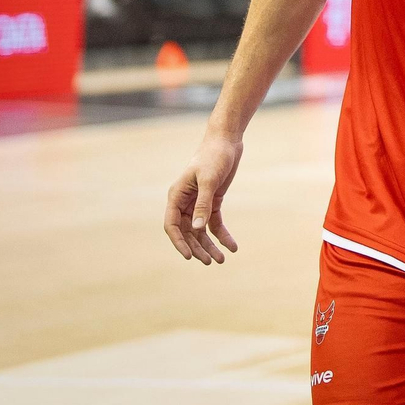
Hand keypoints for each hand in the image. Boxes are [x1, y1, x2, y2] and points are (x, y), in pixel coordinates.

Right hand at [163, 133, 243, 264]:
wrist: (227, 142)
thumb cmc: (214, 157)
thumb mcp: (209, 180)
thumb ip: (203, 204)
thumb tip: (197, 229)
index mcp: (176, 196)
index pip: (172, 225)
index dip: (179, 242)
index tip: (189, 256)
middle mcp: (184, 202)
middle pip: (187, 231)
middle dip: (198, 247)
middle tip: (210, 262)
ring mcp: (198, 202)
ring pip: (200, 230)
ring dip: (209, 245)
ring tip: (221, 260)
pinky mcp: (212, 201)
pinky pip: (214, 222)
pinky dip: (222, 235)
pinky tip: (231, 246)